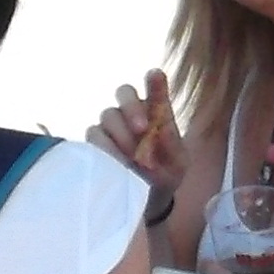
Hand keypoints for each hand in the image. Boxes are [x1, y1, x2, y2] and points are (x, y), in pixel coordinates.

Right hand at [95, 72, 189, 230]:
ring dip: (121, 134)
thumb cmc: (167, 172)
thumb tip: (160, 131)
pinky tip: (116, 162)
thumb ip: (172, 144)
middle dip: (132, 108)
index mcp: (156, 110)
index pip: (155, 90)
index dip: (154, 82)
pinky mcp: (96, 142)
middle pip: (124, 92)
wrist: (150, 198)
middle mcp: (131, 111)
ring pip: (108, 115)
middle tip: (143, 129)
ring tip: (133, 158)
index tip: (155, 75)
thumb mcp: (179, 162)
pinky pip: (95, 137)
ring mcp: (111, 125)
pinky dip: (106, 148)